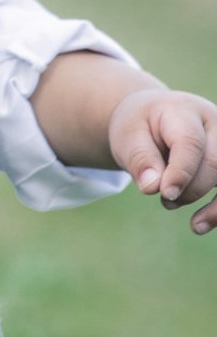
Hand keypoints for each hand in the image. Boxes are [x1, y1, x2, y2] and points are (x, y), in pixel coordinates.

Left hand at [108, 89, 216, 234]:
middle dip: (191, 188)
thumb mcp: (129, 137)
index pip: (190, 142)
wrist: (150, 119)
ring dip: (214, 206)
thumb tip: (152, 187)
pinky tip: (198, 226)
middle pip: (214, 161)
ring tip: (188, 220)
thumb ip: (140, 159)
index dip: (181, 171)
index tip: (165, 194)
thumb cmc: (139, 127)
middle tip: (165, 199)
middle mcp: (213, 123)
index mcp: (184, 111)